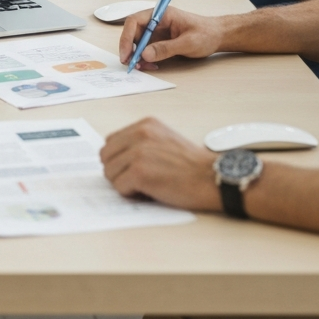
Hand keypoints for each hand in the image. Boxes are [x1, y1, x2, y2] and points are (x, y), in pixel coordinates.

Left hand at [101, 117, 220, 211]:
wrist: (213, 178)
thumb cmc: (193, 166)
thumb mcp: (165, 140)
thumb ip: (142, 142)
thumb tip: (118, 156)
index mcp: (145, 125)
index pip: (111, 141)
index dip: (119, 159)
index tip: (131, 168)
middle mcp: (139, 134)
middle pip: (106, 156)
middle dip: (117, 171)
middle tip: (136, 181)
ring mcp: (138, 152)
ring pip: (109, 172)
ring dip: (123, 183)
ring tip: (146, 186)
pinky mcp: (139, 172)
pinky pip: (119, 187)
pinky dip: (130, 194)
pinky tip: (148, 192)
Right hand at [118, 6, 225, 70]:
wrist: (217, 36)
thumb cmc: (205, 34)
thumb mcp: (187, 43)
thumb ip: (166, 48)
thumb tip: (145, 54)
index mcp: (160, 14)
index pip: (135, 21)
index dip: (126, 37)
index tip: (126, 53)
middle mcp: (155, 22)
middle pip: (133, 32)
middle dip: (129, 49)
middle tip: (130, 64)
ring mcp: (156, 31)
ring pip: (138, 42)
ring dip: (136, 55)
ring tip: (141, 67)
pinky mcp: (159, 41)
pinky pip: (146, 49)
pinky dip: (144, 59)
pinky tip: (150, 65)